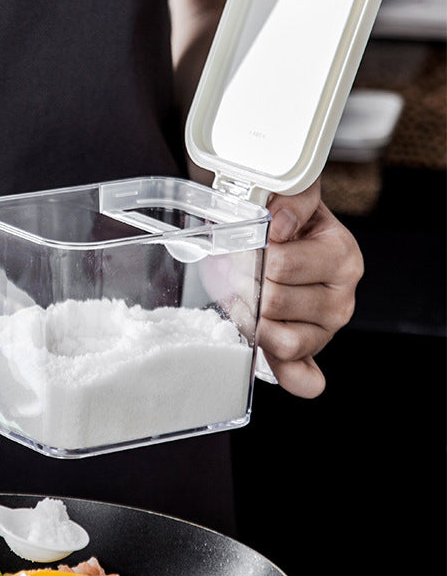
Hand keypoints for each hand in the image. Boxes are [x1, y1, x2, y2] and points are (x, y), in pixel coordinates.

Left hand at [259, 179, 363, 397]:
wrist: (285, 235)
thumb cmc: (286, 221)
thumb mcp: (293, 197)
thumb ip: (292, 198)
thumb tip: (278, 223)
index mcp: (341, 256)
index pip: (280, 266)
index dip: (250, 257)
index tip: (243, 247)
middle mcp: (340, 297)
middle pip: (275, 303)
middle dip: (244, 286)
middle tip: (234, 272)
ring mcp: (326, 330)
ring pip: (282, 340)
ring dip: (249, 318)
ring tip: (240, 296)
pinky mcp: (310, 352)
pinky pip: (303, 378)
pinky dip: (287, 375)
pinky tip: (265, 358)